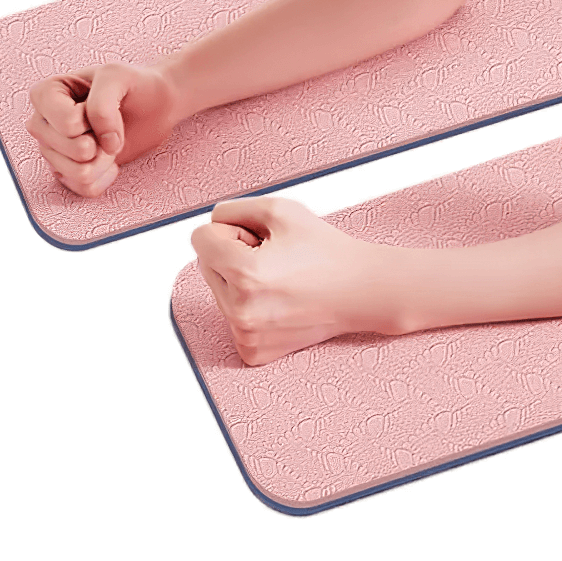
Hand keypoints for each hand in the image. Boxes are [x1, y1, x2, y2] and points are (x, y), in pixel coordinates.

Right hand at [25, 62, 180, 196]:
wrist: (154, 104)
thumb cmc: (132, 85)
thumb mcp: (117, 77)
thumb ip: (103, 105)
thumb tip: (103, 146)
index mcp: (46, 95)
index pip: (67, 124)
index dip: (93, 120)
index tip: (103, 105)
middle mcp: (43, 124)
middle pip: (67, 150)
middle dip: (99, 141)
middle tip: (108, 126)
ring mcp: (53, 150)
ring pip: (75, 173)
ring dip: (104, 160)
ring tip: (109, 142)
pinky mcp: (69, 171)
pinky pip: (84, 188)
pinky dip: (106, 177)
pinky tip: (111, 160)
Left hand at [190, 196, 399, 365]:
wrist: (361, 291)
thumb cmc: (327, 252)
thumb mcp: (281, 210)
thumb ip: (232, 209)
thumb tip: (208, 225)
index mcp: (245, 273)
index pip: (200, 238)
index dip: (232, 230)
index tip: (260, 239)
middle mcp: (240, 310)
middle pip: (205, 265)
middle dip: (233, 256)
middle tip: (275, 260)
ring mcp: (246, 335)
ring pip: (218, 292)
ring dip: (241, 281)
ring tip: (281, 280)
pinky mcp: (253, 351)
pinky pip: (232, 318)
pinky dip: (250, 307)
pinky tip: (281, 303)